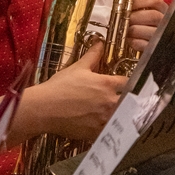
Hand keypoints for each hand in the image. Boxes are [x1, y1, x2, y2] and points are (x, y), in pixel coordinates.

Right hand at [5, 41, 125, 146]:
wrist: (45, 108)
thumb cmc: (60, 86)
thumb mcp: (77, 68)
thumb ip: (92, 55)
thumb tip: (100, 42)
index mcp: (107, 84)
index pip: (128, 82)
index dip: (128, 83)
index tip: (125, 84)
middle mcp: (110, 101)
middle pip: (129, 102)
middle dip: (127, 100)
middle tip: (124, 100)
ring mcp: (104, 118)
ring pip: (122, 118)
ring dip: (121, 115)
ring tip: (117, 114)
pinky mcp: (97, 132)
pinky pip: (110, 132)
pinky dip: (110, 129)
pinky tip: (106, 127)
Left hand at [127, 0, 166, 51]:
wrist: (148, 47)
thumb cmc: (139, 25)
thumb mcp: (140, 12)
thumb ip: (132, 6)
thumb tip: (119, 3)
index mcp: (161, 8)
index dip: (138, 0)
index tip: (125, 4)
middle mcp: (165, 21)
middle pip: (153, 16)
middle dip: (134, 17)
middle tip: (123, 19)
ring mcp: (162, 36)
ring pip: (151, 31)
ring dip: (133, 30)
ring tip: (125, 30)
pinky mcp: (156, 49)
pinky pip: (146, 45)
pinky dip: (134, 42)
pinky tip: (129, 40)